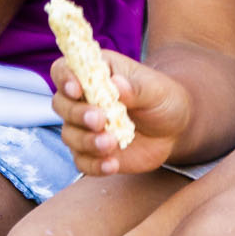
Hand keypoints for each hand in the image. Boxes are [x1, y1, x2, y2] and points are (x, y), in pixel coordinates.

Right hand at [53, 49, 190, 175]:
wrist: (173, 130)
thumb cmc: (162, 99)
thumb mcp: (156, 90)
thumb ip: (136, 88)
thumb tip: (117, 84)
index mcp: (94, 74)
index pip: (63, 70)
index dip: (64, 78)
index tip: (77, 90)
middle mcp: (83, 99)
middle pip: (61, 104)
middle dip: (77, 114)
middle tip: (100, 121)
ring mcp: (85, 127)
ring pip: (69, 135)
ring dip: (86, 141)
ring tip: (111, 143)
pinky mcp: (92, 152)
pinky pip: (81, 162)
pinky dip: (93, 165)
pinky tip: (112, 165)